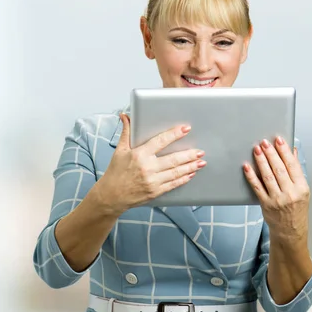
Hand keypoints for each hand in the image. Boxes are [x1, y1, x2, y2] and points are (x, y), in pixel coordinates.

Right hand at [91, 113, 205, 215]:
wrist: (111, 196)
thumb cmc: (115, 172)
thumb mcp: (119, 150)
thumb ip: (126, 132)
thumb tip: (125, 115)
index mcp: (139, 154)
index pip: (160, 141)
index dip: (174, 134)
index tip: (186, 129)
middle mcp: (147, 168)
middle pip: (173, 159)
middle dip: (189, 154)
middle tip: (200, 151)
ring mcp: (152, 181)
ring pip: (176, 172)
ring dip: (190, 166)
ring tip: (201, 162)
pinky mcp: (155, 192)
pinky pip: (173, 184)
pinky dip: (184, 179)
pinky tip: (191, 174)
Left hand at [242, 137, 310, 240]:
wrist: (291, 231)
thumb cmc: (297, 210)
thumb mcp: (302, 190)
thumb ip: (296, 170)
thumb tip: (293, 152)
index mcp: (301, 188)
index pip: (292, 165)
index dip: (284, 151)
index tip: (279, 140)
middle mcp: (290, 193)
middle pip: (279, 169)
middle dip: (271, 153)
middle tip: (264, 142)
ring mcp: (277, 199)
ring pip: (268, 176)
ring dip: (261, 161)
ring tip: (257, 150)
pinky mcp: (266, 204)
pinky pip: (257, 187)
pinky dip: (251, 176)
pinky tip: (247, 167)